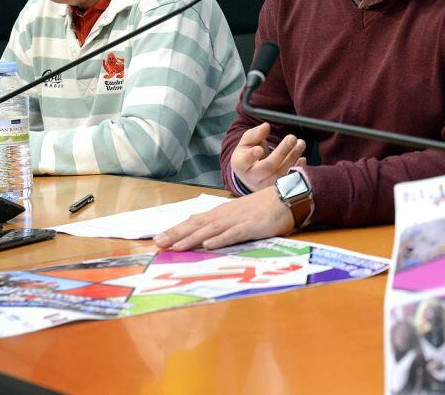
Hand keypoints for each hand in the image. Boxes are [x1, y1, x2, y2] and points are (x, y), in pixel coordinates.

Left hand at [153, 186, 294, 250]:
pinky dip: (220, 239)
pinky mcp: (251, 226)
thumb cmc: (263, 207)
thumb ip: (222, 223)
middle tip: (158, 244)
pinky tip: (208, 245)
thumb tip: (203, 233)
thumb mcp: (238, 214)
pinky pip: (234, 234)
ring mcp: (238, 220)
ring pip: (210, 230)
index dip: (176, 230)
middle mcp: (225, 215)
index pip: (194, 221)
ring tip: (176, 246)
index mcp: (221, 212)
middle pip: (197, 225)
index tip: (158, 238)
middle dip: (176, 234)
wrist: (286, 197)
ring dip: (192, 238)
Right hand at [230, 122, 305, 191]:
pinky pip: (290, 180)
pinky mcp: (278, 189)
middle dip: (281, 152)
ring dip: (293, 157)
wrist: (251, 175)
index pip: (245, 161)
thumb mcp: (246, 143)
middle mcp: (253, 178)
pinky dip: (297, 169)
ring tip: (300, 143)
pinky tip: (302, 158)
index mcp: (241, 164)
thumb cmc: (248, 155)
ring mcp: (266, 185)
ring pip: (281, 173)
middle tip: (291, 138)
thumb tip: (265, 127)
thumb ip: (254, 134)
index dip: (251, 156)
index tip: (259, 149)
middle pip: (268, 167)